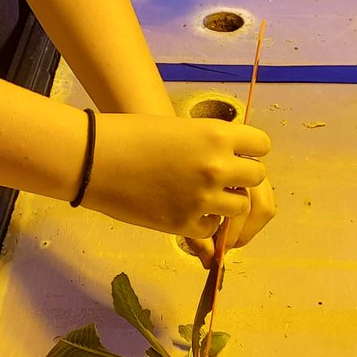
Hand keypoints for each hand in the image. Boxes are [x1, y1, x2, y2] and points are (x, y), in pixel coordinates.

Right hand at [84, 113, 273, 259]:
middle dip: (241, 177)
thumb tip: (231, 162)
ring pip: (239, 206)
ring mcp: (204, 198)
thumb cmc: (133, 134)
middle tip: (221, 177)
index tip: (238, 153)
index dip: (249, 150)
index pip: (261, 145)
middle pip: (256, 177)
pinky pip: (213, 227)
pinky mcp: (186, 223)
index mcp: (217, 135)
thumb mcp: (181, 128)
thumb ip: (211, 145)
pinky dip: (206, 221)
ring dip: (227, 202)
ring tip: (205, 195)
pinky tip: (188, 209)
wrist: (95, 159)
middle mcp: (217, 167)